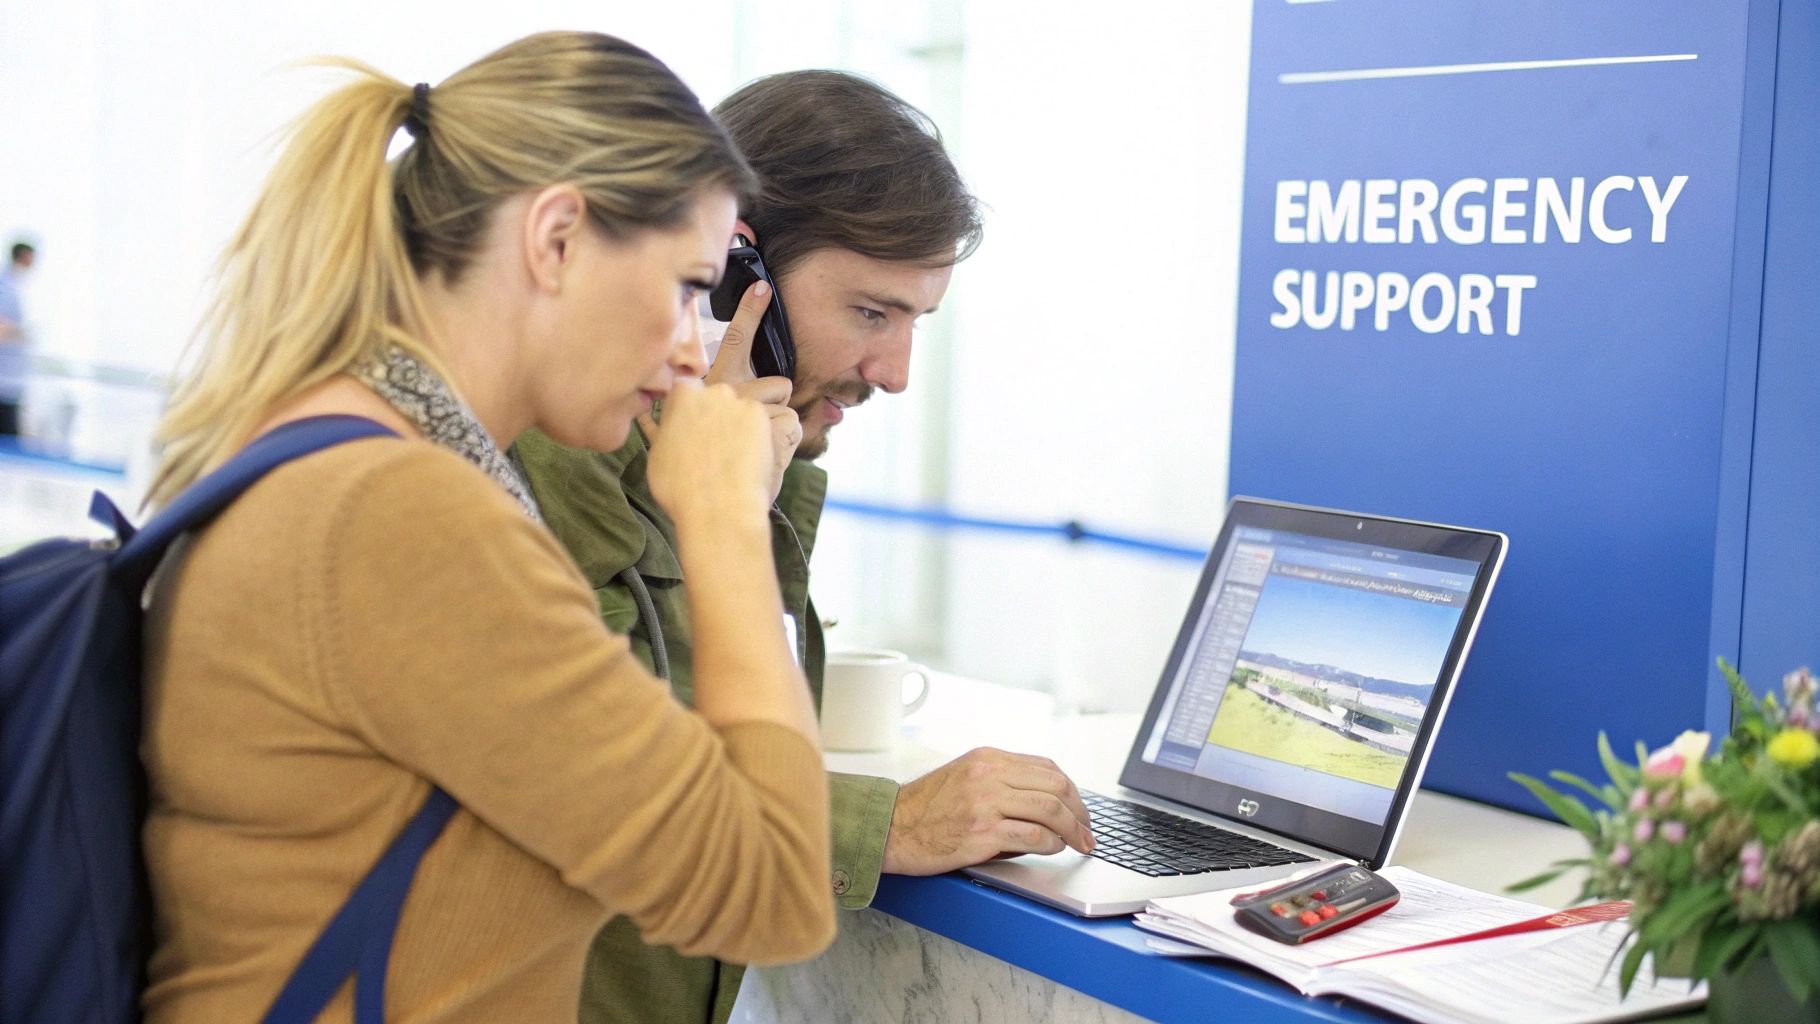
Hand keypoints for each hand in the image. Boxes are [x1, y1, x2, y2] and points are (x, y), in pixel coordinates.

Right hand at [640, 280, 799, 501]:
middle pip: (737, 346)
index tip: (744, 293)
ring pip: (777, 386)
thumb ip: (655, 428)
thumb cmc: (683, 492)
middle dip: (750, 313)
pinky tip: (770, 462)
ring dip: (777, 405)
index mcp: (681, 394)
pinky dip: (786, 442)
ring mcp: (741, 398)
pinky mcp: (767, 415)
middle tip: (761, 290)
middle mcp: (711, 387)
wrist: (712, 513)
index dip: (723, 329)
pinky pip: (790, 422)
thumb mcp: (659, 455)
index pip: (692, 356)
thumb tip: (639, 413)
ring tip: (765, 438)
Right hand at [643, 377, 773, 530]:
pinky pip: (757, 423)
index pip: (684, 390)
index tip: (687, 429)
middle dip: (712, 416)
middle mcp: (712, 390)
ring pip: (737, 411)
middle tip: (711, 446)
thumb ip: (664, 429)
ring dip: (735, 427)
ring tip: (733, 457)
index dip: (686, 411)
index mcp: (682, 394)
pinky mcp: (761, 418)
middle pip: (713, 399)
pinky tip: (748, 459)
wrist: (719, 508)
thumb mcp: (656, 454)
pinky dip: (755, 437)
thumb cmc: (678, 487)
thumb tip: (666, 423)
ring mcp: (740, 402)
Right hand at [881, 747, 1095, 874]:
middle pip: (1055, 785)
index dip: (1071, 790)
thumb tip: (1044, 802)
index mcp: (987, 758)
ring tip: (1081, 844)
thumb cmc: (925, 809)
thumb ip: (1001, 782)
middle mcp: (989, 775)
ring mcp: (986, 802)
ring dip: (1073, 830)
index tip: (1080, 809)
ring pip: (1050, 809)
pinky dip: (1052, 844)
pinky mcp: (982, 832)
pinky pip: (1033, 836)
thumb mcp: (964, 778)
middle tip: (1088, 831)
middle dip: (1080, 811)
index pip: (1046, 767)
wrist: (890, 829)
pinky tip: (1054, 849)